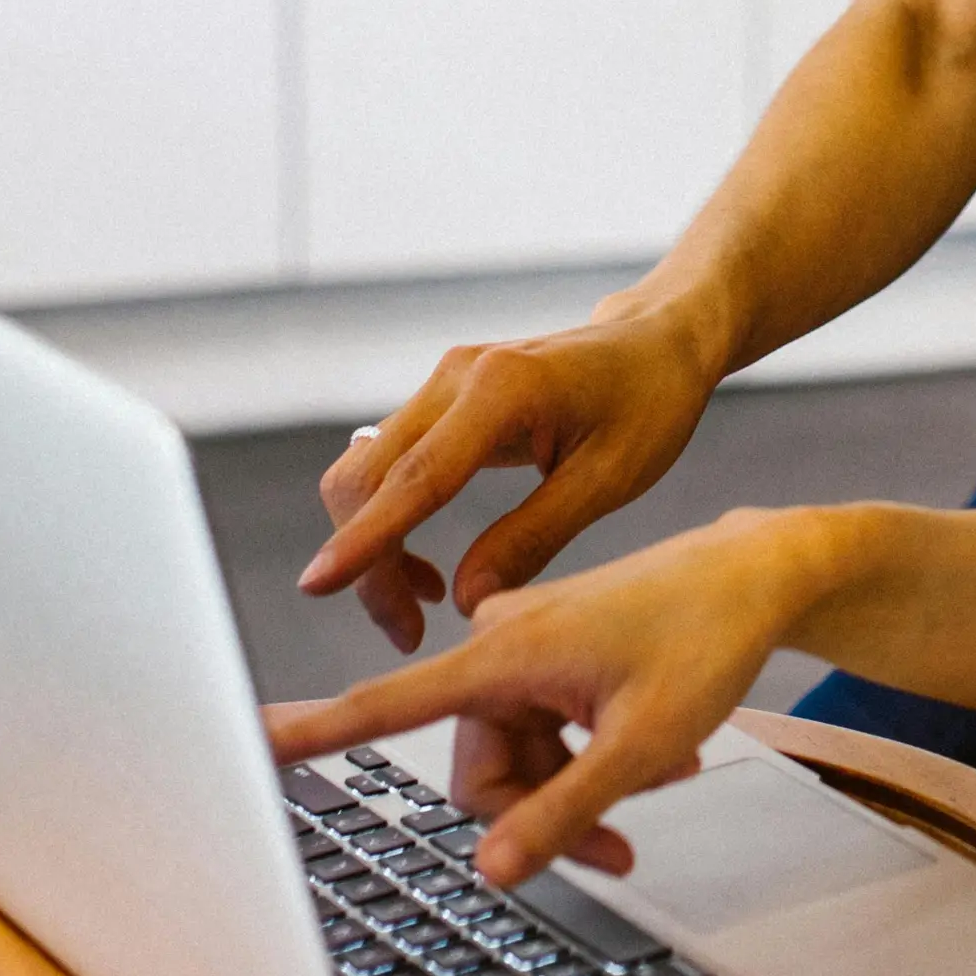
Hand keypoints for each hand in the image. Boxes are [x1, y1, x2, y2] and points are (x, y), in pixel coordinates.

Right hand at [269, 512, 808, 887]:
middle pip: (475, 763)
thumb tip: (492, 869)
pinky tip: (658, 751)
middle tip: (619, 847)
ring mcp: (524, 644)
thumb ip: (565, 809)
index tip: (249, 741)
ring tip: (662, 775)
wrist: (759, 573)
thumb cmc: (709, 637)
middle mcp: (499, 641)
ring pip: (515, 752)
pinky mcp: (550, 649)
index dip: (313, 732)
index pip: (388, 703)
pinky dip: (588, 749)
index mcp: (503, 651)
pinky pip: (542, 725)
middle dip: (539, 811)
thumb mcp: (645, 741)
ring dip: (575, 784)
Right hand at [302, 299, 728, 648]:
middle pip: (367, 478)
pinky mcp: (441, 399)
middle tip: (409, 634)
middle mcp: (457, 376)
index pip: (416, 476)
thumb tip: (466, 603)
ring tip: (423, 610)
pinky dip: (392, 522)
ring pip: (366, 474)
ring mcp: (443, 382)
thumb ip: (534, 538)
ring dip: (375, 548)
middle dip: (369, 564)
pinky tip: (434, 571)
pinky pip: (390, 467)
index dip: (365, 539)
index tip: (317, 586)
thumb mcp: (609, 480)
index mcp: (503, 390)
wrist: (658, 342)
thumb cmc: (649, 403)